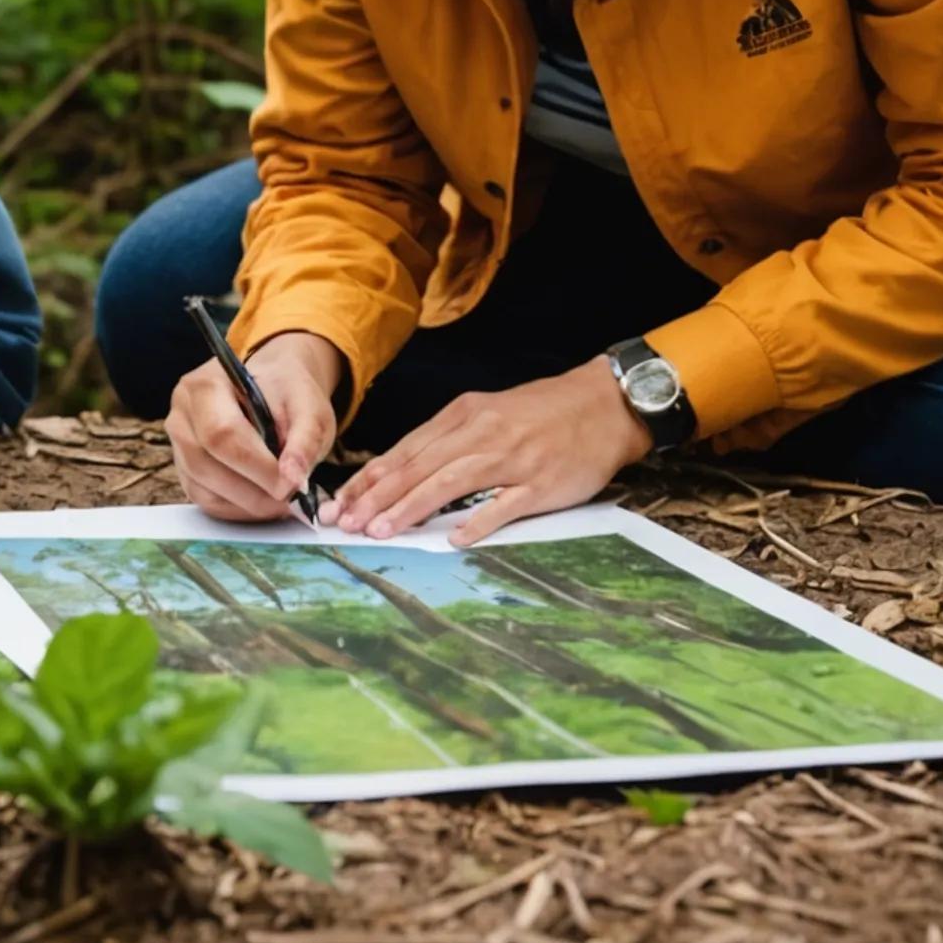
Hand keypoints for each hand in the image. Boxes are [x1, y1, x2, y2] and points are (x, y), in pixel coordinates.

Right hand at [164, 329, 341, 521]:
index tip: (293, 485)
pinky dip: (240, 510)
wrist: (268, 388)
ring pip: (204, 490)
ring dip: (249, 504)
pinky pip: (207, 502)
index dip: (257, 467)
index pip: (221, 433)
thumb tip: (293, 480)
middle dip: (254, 491)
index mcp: (205, 387)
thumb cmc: (285, 393)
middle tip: (292, 498)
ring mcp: (179, 448)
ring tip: (282, 498)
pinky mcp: (186, 473)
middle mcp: (181, 417)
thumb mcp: (308, 407)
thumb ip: (305, 440)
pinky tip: (265, 500)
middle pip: (205, 465)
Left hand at [325, 355, 651, 544]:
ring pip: (450, 482)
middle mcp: (481, 433)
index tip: (339, 503)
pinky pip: (504, 503)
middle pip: (418, 467)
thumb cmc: (540, 414)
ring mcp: (512, 458)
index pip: (404, 451)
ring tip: (382, 530)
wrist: (603, 405)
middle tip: (346, 522)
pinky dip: (477, 519)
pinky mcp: (541, 481)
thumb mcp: (486, 414)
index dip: (369, 479)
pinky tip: (453, 537)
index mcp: (462, 415)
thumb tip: (399, 473)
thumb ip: (446, 441)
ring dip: (411, 507)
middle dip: (377, 497)